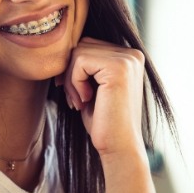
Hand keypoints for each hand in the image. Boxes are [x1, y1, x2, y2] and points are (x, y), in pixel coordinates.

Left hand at [56, 37, 145, 158]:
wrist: (118, 147)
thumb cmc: (103, 120)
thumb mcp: (93, 86)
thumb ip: (87, 65)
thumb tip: (61, 48)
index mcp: (129, 57)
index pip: (88, 45)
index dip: (74, 68)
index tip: (73, 92)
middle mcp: (132, 55)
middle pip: (82, 45)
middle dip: (70, 72)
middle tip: (74, 99)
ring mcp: (127, 60)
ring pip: (79, 53)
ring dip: (71, 79)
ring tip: (79, 101)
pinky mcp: (118, 68)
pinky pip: (80, 62)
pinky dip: (74, 82)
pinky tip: (85, 101)